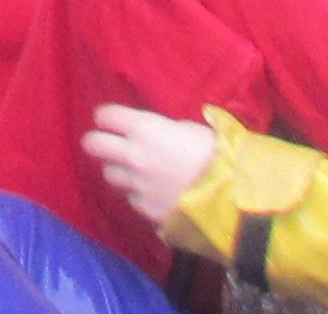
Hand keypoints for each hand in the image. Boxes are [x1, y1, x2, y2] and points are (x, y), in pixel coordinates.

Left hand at [81, 106, 215, 232]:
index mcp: (144, 129)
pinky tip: (155, 194)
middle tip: (109, 144)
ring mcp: (138, 186)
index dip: (107, 118)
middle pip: (93, 145)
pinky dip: (139, 195)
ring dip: (120, 171)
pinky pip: (132, 199)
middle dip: (98, 142)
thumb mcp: (191, 129)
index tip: (114, 121)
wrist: (234, 199)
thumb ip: (165, 130)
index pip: (105, 116)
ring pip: (110, 175)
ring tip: (137, 172)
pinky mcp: (147, 210)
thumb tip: (158, 133)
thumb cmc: (218, 154)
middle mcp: (133, 156)